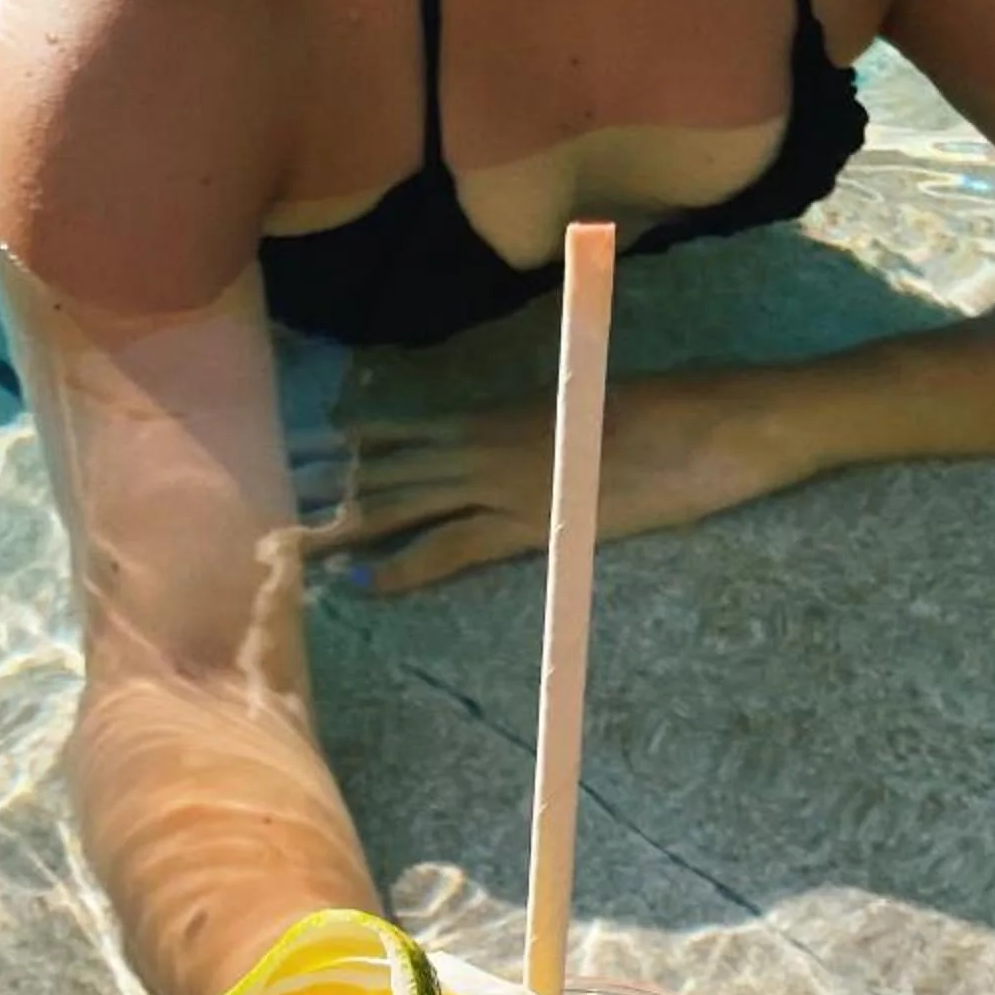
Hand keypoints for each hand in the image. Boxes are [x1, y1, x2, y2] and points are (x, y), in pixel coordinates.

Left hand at [299, 368, 795, 595]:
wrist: (729, 423)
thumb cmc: (682, 413)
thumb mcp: (603, 410)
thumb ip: (552, 427)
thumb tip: (531, 442)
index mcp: (510, 412)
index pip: (415, 432)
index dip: (360, 447)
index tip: (310, 452)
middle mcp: (496, 443)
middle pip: (393, 469)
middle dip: (329, 486)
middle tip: (266, 497)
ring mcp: (511, 482)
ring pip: (407, 504)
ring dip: (345, 524)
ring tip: (287, 539)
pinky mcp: (536, 523)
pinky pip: (453, 549)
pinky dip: (403, 566)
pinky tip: (358, 584)